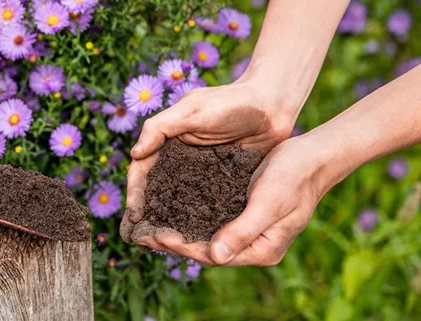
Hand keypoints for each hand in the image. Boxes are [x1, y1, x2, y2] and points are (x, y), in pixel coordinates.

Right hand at [120, 79, 300, 246]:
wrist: (272, 107)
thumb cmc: (230, 102)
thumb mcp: (192, 110)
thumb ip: (161, 127)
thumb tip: (134, 154)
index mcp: (167, 142)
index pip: (142, 170)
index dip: (135, 192)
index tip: (133, 214)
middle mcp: (180, 160)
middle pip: (156, 190)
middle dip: (147, 213)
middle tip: (141, 237)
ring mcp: (200, 174)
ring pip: (178, 201)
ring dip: (169, 221)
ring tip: (164, 244)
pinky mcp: (221, 183)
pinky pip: (205, 205)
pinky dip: (197, 221)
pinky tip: (195, 239)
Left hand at [130, 137, 330, 265]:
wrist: (313, 156)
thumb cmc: (295, 177)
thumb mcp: (268, 202)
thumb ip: (243, 230)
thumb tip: (215, 257)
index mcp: (261, 250)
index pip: (213, 255)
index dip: (183, 248)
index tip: (156, 238)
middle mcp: (252, 245)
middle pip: (205, 249)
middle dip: (174, 242)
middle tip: (142, 234)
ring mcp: (246, 230)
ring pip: (205, 236)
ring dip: (178, 231)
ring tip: (148, 226)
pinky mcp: (241, 214)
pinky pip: (210, 220)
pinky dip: (189, 217)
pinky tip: (169, 210)